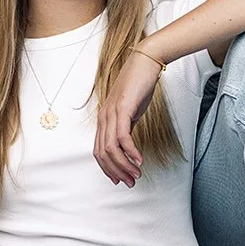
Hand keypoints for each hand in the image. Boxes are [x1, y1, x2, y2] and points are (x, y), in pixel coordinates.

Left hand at [94, 50, 162, 186]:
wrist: (145, 63)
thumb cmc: (139, 86)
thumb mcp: (130, 111)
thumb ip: (126, 127)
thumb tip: (128, 146)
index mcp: (104, 119)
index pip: (99, 151)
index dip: (108, 168)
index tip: (120, 180)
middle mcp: (104, 117)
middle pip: (103, 153)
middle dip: (116, 171)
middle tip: (130, 182)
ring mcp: (112, 113)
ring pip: (111, 148)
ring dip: (124, 165)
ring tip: (136, 175)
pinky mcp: (123, 109)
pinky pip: (123, 136)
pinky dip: (130, 151)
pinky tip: (138, 160)